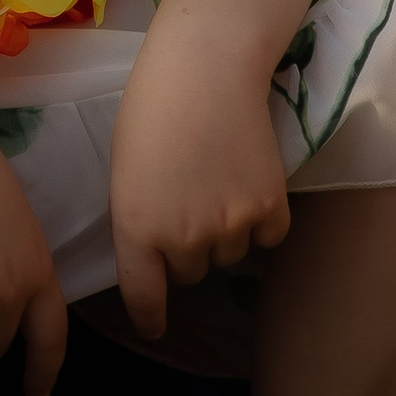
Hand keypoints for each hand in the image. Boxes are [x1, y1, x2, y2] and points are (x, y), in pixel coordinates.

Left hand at [109, 0, 290, 342]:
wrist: (207, 69)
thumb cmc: (151, 109)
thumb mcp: (124, 171)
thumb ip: (139, 219)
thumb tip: (158, 252)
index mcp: (137, 229)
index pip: (144, 297)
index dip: (150, 316)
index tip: (155, 326)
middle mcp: (184, 238)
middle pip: (191, 272)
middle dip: (188, 248)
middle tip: (188, 199)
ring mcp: (231, 226)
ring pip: (230, 255)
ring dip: (225, 232)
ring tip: (217, 178)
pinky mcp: (271, 209)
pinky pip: (267, 237)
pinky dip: (261, 219)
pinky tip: (248, 179)